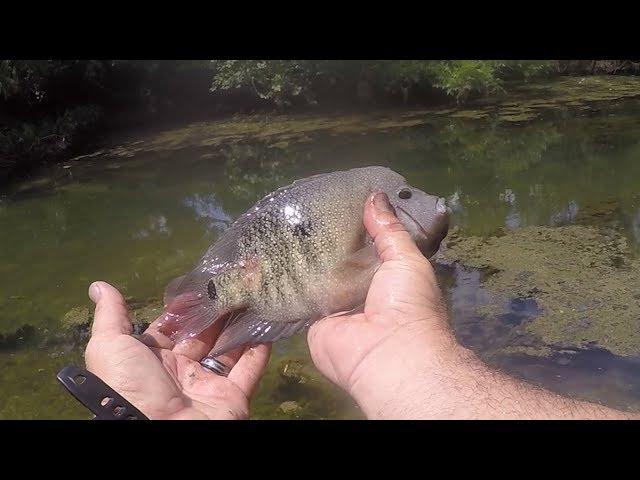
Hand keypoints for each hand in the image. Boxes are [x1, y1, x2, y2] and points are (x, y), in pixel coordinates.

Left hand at [84, 281, 269, 419]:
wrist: (156, 431)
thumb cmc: (130, 386)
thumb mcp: (109, 347)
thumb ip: (110, 317)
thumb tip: (99, 286)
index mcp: (154, 360)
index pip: (173, 327)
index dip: (186, 307)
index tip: (203, 282)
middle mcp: (182, 371)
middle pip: (204, 335)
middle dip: (217, 311)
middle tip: (233, 284)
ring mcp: (209, 384)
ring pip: (229, 349)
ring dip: (241, 325)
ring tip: (254, 296)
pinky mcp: (233, 396)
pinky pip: (250, 369)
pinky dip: (261, 349)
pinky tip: (268, 323)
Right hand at [308, 193, 637, 419]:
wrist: (387, 352)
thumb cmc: (407, 303)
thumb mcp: (406, 258)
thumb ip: (389, 229)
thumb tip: (374, 195)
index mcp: (387, 279)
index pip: (368, 248)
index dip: (358, 227)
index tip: (340, 200)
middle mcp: (360, 293)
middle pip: (340, 262)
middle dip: (327, 241)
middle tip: (306, 210)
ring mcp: (335, 308)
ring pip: (317, 278)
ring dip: (305, 259)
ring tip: (285, 225)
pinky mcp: (311, 320)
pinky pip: (298, 296)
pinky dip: (288, 281)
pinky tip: (272, 255)